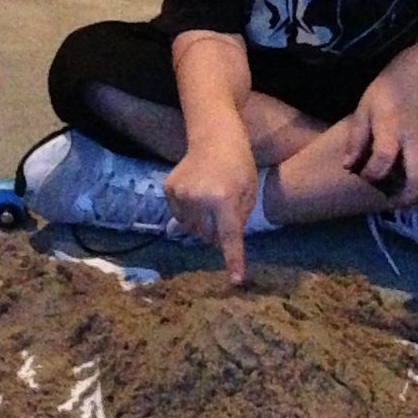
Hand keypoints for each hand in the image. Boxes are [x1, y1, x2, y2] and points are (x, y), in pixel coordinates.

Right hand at [164, 127, 256, 284]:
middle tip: (223, 212)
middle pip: (207, 236)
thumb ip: (239, 219)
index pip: (229, 237)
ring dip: (202, 224)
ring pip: (191, 228)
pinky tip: (197, 196)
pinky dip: (189, 213)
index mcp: (224, 200)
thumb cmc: (239, 164)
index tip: (235, 281)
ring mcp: (180, 195)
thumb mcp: (249, 192)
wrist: (214, 136)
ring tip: (210, 202)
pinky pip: (179, 216)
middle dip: (216, 232)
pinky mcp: (168, 190)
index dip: (233, 260)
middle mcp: (199, 199)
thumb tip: (222, 242)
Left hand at [343, 65, 417, 206]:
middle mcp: (415, 138)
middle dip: (404, 197)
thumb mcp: (364, 109)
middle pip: (416, 178)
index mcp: (391, 128)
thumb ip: (357, 139)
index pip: (383, 160)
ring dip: (416, 191)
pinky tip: (414, 178)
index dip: (372, 175)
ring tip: (402, 194)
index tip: (365, 177)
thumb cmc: (388, 90)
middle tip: (392, 202)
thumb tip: (348, 166)